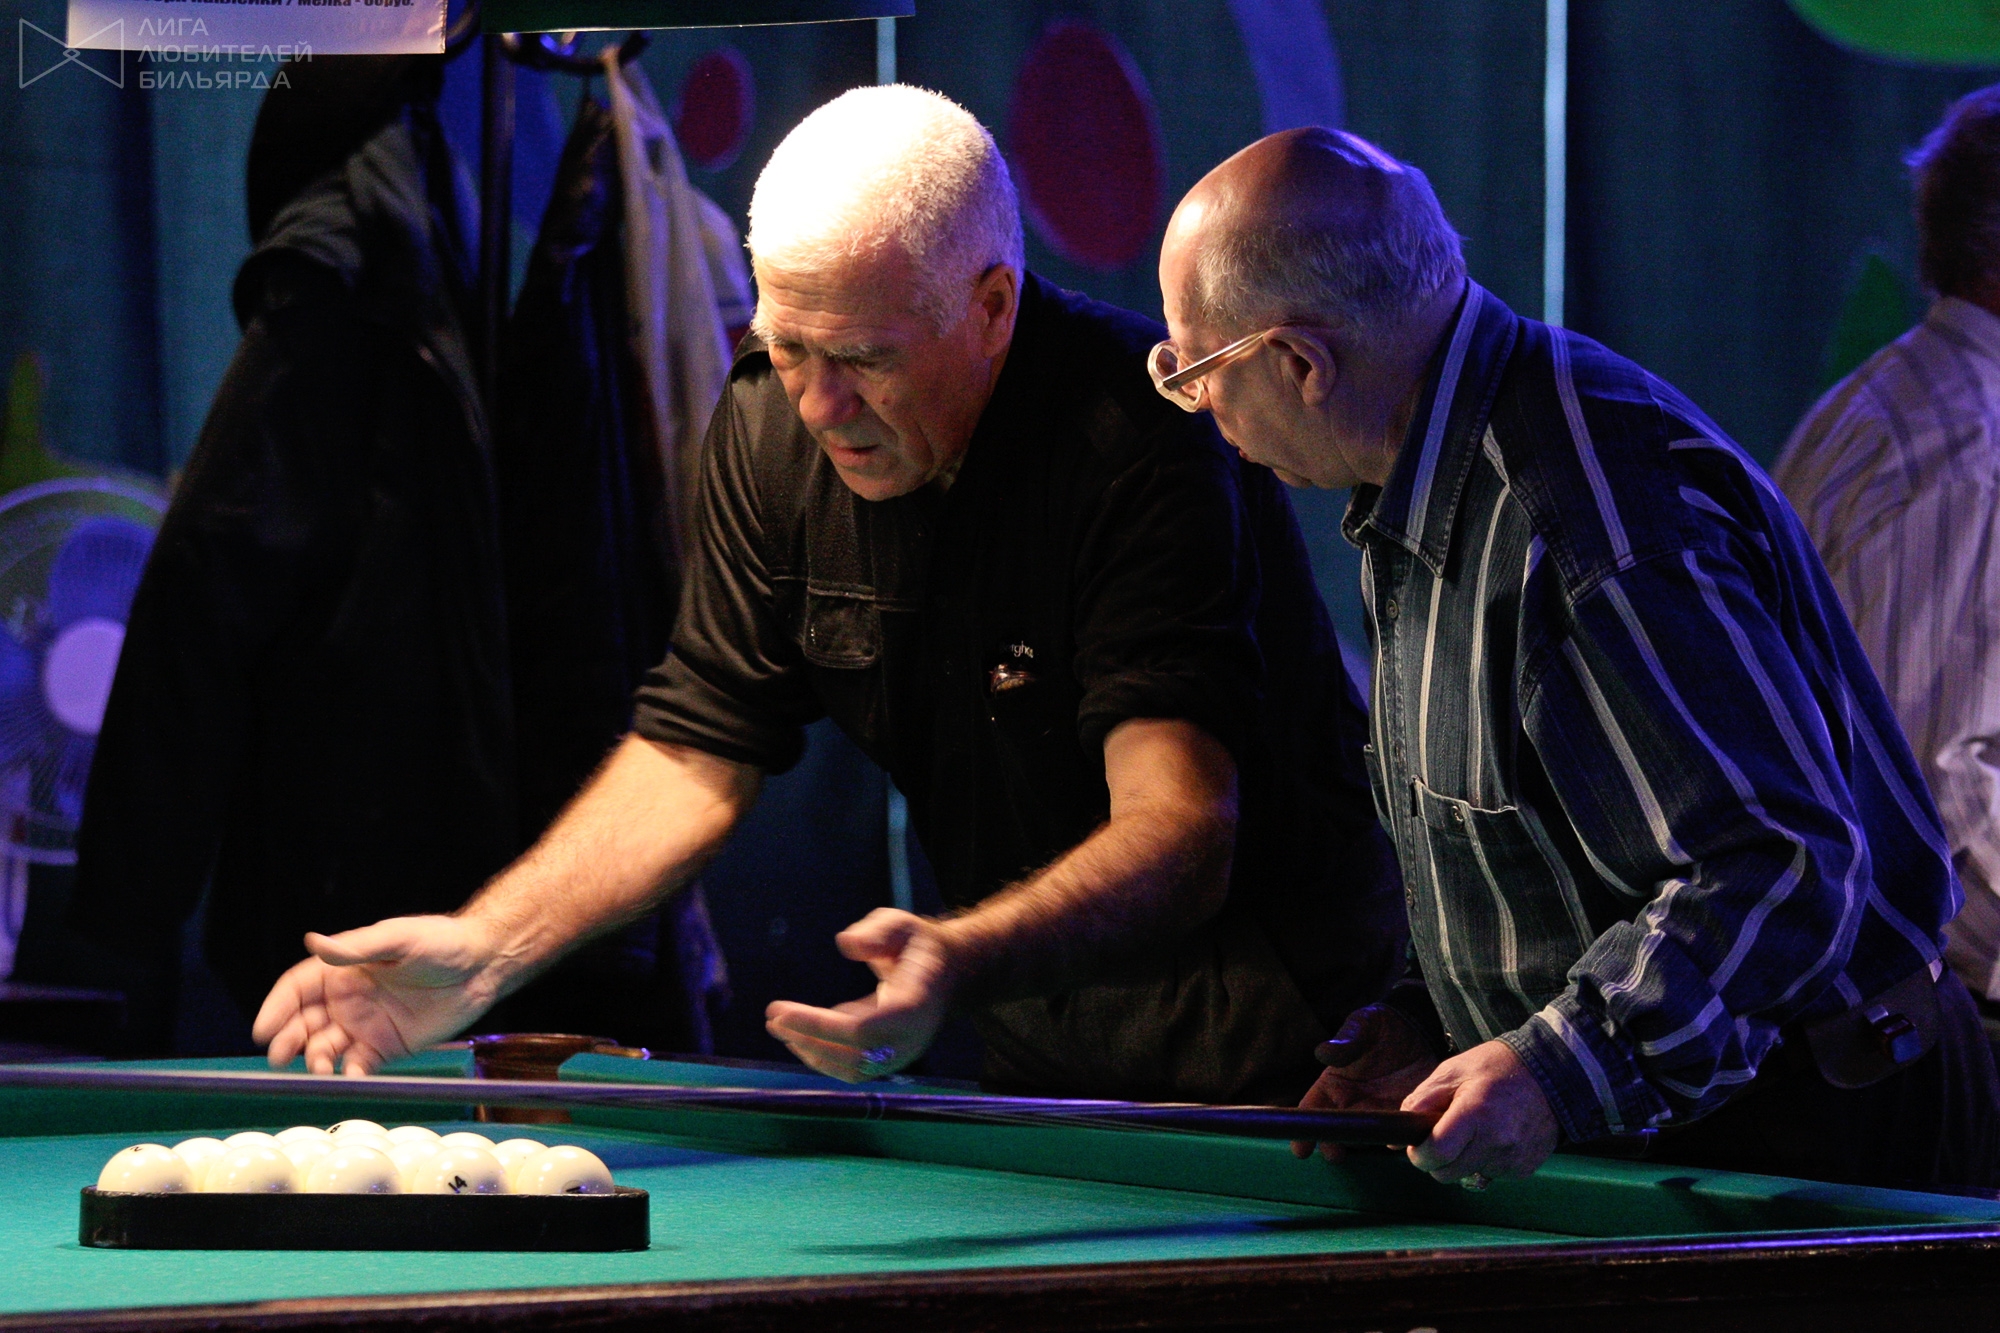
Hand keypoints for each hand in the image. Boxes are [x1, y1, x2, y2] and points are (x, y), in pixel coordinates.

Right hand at [251, 916, 502, 1076]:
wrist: (483, 965)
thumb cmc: (440, 942)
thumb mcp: (397, 939)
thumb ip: (355, 948)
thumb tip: (312, 941)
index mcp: (342, 969)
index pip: (297, 990)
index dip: (276, 1008)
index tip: (263, 1029)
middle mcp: (347, 999)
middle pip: (303, 1023)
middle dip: (288, 1040)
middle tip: (281, 1056)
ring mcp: (364, 1025)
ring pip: (325, 1048)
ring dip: (315, 1060)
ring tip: (319, 1067)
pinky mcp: (385, 1047)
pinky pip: (358, 1066)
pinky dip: (349, 1075)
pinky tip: (350, 1077)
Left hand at [764, 908, 955, 1080]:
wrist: (945, 973)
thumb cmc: (916, 945)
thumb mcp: (900, 925)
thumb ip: (877, 932)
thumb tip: (847, 944)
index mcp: (915, 1004)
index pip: (862, 1029)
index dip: (820, 1026)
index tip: (783, 1012)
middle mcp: (911, 1037)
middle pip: (855, 1055)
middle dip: (810, 1039)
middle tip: (773, 1019)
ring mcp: (902, 1053)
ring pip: (852, 1069)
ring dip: (812, 1053)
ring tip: (780, 1028)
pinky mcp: (890, 1059)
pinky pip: (854, 1069)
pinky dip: (824, 1057)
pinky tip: (800, 1036)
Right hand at [1292, 1003, 1437, 1160]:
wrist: (1421, 1029)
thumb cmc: (1382, 1026)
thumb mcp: (1363, 1024)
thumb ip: (1347, 1039)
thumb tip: (1323, 1052)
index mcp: (1333, 1084)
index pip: (1312, 1110)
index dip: (1304, 1129)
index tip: (1300, 1148)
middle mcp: (1352, 1104)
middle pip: (1336, 1131)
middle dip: (1332, 1145)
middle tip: (1334, 1153)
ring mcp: (1379, 1114)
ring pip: (1366, 1137)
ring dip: (1366, 1144)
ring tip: (1369, 1143)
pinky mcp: (1405, 1118)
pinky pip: (1399, 1134)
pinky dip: (1399, 1139)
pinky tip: (1401, 1139)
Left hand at [1402, 1040, 1559, 1183]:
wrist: (1552, 1074)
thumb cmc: (1498, 1068)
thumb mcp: (1452, 1072)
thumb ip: (1421, 1102)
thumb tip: (1396, 1139)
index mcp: (1475, 1114)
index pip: (1436, 1154)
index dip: (1418, 1154)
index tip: (1416, 1147)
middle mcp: (1496, 1141)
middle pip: (1447, 1174)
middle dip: (1437, 1159)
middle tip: (1444, 1136)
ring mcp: (1513, 1159)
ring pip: (1468, 1176)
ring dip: (1463, 1160)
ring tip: (1475, 1130)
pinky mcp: (1524, 1168)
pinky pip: (1491, 1174)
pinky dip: (1486, 1161)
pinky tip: (1496, 1136)